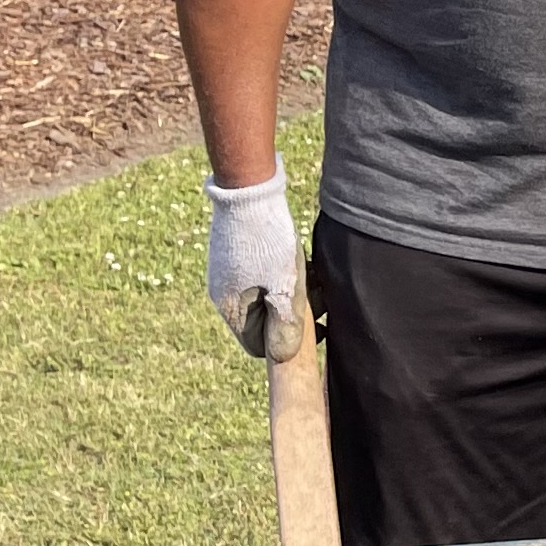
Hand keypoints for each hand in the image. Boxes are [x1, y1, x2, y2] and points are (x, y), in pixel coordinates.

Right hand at [204, 164, 299, 359]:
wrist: (248, 188)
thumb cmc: (267, 240)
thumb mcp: (284, 286)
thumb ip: (285, 324)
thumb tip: (283, 358)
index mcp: (231, 309)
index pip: (258, 346)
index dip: (288, 343)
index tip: (317, 326)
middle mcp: (224, 294)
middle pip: (265, 322)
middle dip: (296, 314)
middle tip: (321, 296)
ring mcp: (229, 274)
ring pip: (268, 298)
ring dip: (294, 293)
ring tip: (315, 276)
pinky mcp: (237, 256)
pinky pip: (264, 278)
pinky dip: (285, 276)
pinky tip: (302, 262)